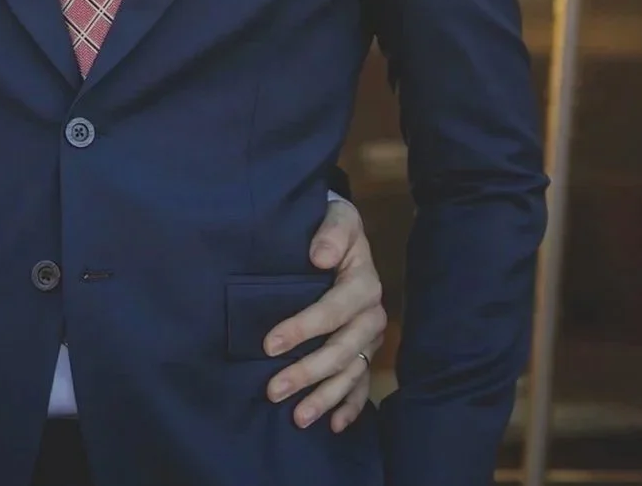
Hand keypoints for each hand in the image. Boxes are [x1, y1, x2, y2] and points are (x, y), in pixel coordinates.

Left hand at [263, 196, 385, 431]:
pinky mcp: (367, 350)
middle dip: (308, 373)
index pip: (333, 311)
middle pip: (342, 350)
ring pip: (351, 373)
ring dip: (325, 397)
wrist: (343, 230)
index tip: (269, 345)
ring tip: (298, 418)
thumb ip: (331, 231)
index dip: (303, 329)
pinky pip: (362, 383)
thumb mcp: (336, 215)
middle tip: (273, 391)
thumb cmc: (332, 224)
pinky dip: (350, 406)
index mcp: (363, 283)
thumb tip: (320, 256)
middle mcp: (372, 314)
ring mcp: (370, 336)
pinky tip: (334, 426)